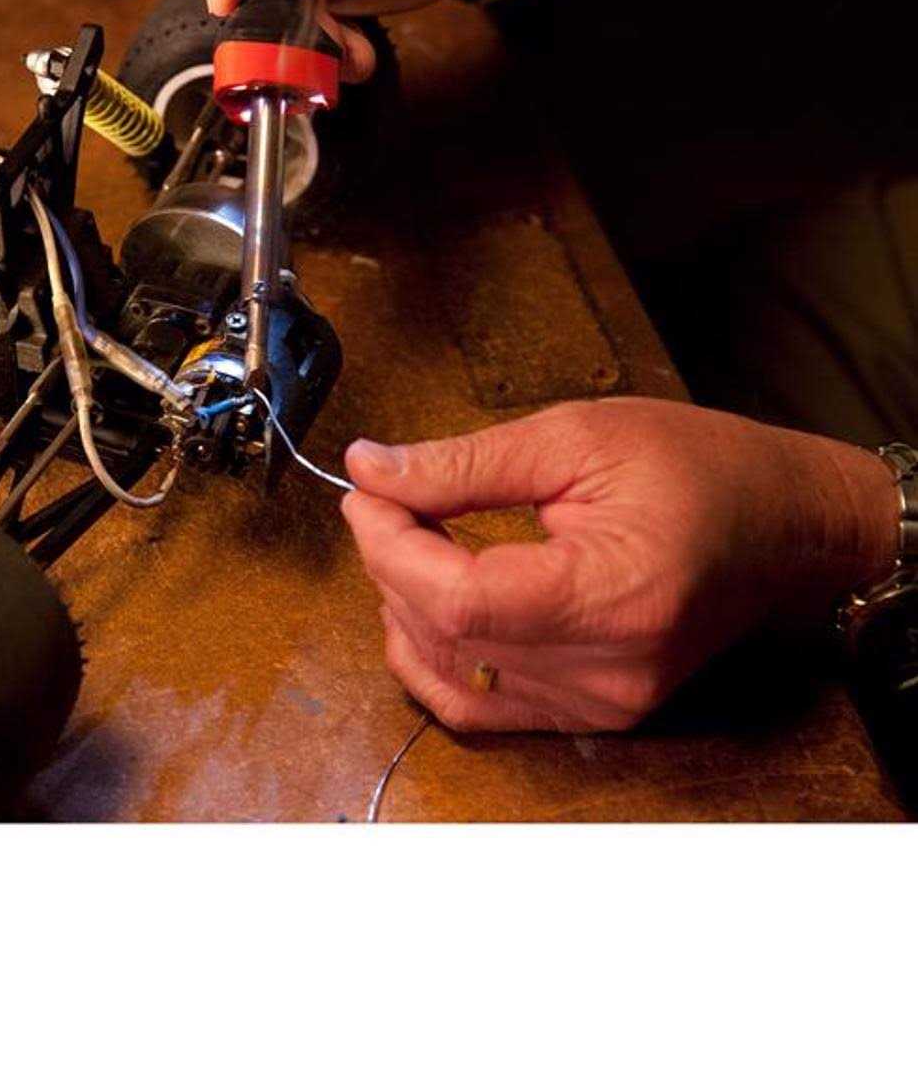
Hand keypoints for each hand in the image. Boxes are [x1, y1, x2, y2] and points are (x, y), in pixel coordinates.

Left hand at [340, 397, 895, 731]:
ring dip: (405, 607)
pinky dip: (436, 656)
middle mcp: (607, 671)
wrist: (783, 523)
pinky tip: (428, 603)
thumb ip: (464, 463)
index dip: (392, 547)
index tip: (367, 495)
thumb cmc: (700, 469)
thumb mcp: (576, 438)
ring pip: (451, 677)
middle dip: (390, 563)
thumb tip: (370, 470)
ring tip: (410, 541)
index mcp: (613, 596)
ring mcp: (602, 704)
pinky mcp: (594, 712)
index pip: (460, 599)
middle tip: (383, 499)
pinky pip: (482, 707)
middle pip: (447, 637)